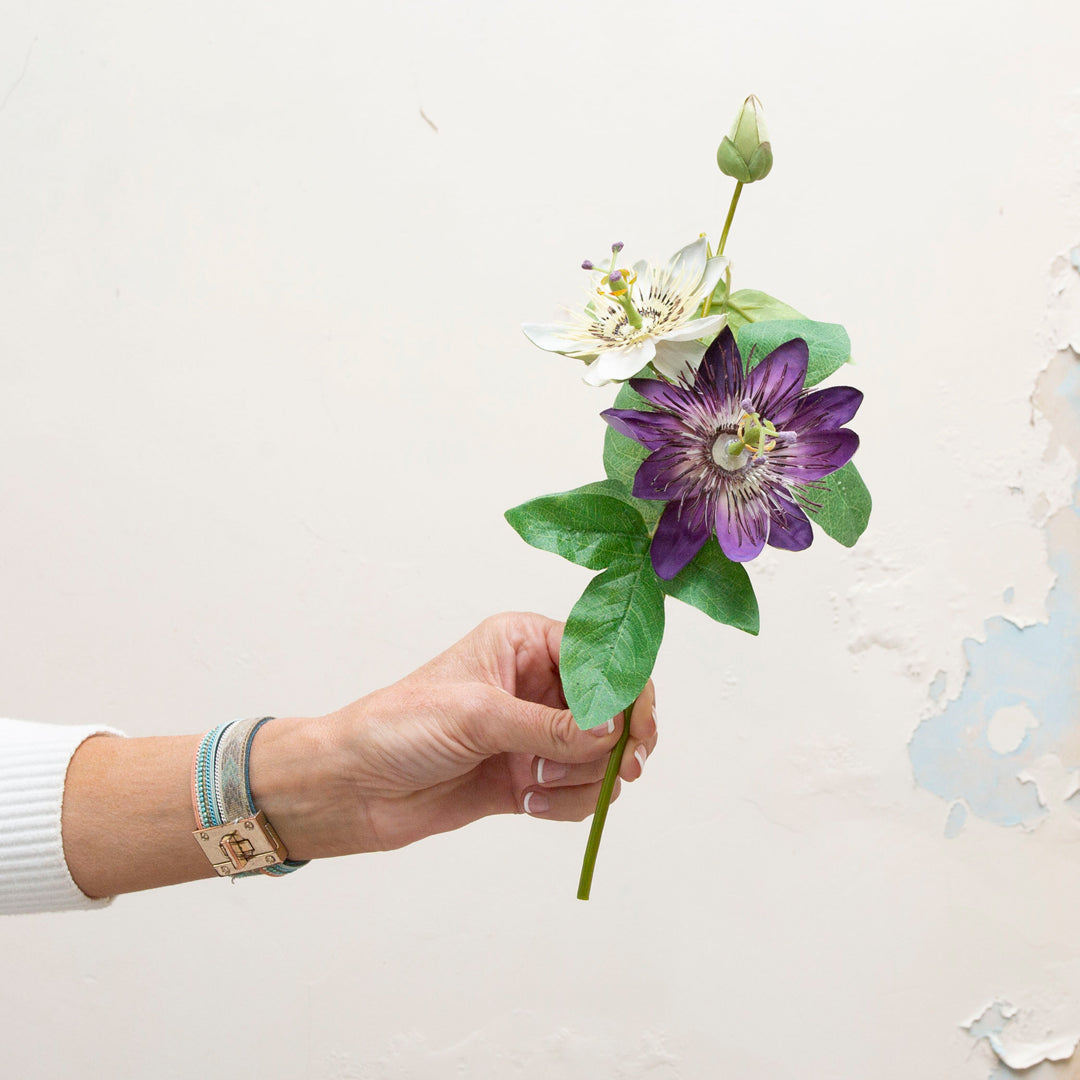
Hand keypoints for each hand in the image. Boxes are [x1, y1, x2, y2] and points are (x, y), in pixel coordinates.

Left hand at [252, 612, 657, 859]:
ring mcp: (533, 733)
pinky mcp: (527, 776)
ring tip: (537, 783)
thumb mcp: (477, 716)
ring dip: (582, 777)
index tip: (635, 729)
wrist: (350, 788)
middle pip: (612, 707)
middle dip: (618, 740)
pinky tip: (528, 803)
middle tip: (625, 769)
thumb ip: (550, 726)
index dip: (628, 689)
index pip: (600, 654)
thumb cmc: (398, 728)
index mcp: (524, 643)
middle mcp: (536, 683)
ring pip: (599, 755)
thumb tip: (611, 733)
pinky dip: (566, 803)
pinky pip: (576, 790)